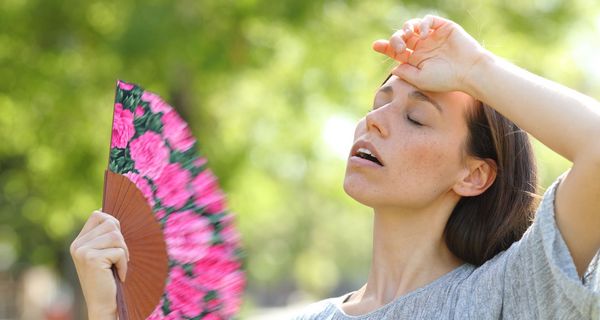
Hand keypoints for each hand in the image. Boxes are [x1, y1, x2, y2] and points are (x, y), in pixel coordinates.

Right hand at [70, 210, 128, 319]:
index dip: (113, 224)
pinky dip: (124, 264)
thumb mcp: (103, 253)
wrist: (102, 304)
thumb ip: (104, 235)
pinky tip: (118, 275)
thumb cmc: (108, 278)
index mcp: (78, 241)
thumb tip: (106, 211)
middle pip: (111, 224)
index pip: (98, 215)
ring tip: (118, 266)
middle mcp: (77, 245)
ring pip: (116, 236)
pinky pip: (119, 251)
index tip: (116, 242)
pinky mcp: (92, 259)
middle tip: (119, 258)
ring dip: (124, 252)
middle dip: (121, 241)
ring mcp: (82, 251)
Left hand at [373, 15, 488, 92]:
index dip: (385, 47)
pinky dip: (422, 23)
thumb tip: (392, 66)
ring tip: (408, 36)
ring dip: (406, 29)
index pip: (397, 51)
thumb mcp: (420, 79)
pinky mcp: (443, 27)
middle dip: (395, 40)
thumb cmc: (446, 79)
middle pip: (401, 37)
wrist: (469, 71)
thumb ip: (405, 72)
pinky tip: (422, 33)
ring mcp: (432, 37)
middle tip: (399, 48)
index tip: (376, 46)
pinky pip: (427, 20)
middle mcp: (423, 47)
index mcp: (416, 60)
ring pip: (412, 26)